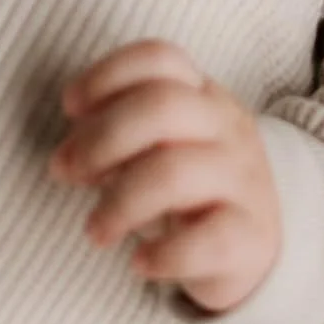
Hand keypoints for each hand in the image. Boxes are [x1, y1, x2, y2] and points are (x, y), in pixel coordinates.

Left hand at [49, 39, 280, 314]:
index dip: (106, 74)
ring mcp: (243, 179)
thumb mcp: (160, 147)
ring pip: (175, 172)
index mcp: (201, 95)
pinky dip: (163, 254)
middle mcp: (226, 126)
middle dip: (101, 137)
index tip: (69, 107)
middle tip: (65, 172)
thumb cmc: (189, 187)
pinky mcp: (251, 237)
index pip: (159, 59)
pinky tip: (139, 264)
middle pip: (162, 104)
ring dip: (119, 203)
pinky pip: (207, 240)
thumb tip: (68, 155)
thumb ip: (118, 138)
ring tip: (95, 230)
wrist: (259, 245)